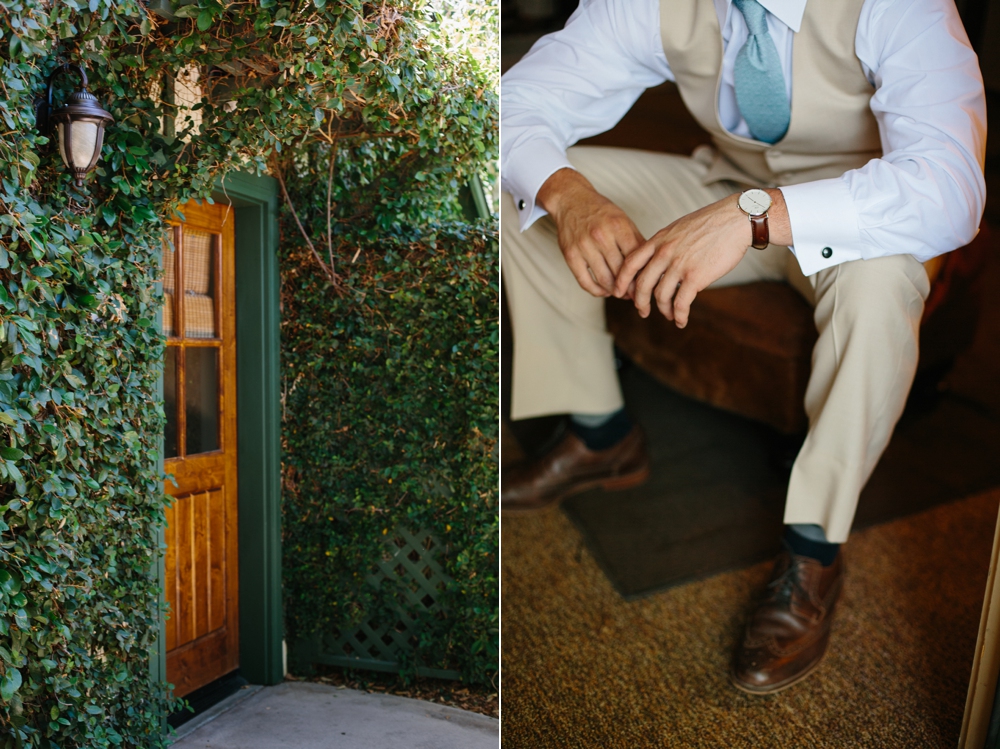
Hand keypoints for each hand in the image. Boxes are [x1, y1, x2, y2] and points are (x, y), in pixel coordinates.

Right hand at [537, 168, 645, 296]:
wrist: (571, 200)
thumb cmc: (600, 211)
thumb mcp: (622, 220)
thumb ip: (636, 241)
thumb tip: (650, 265)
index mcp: (618, 226)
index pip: (635, 259)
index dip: (642, 276)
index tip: (646, 284)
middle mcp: (601, 236)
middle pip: (621, 272)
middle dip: (630, 288)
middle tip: (635, 295)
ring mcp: (584, 246)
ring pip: (604, 280)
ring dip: (614, 291)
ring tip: (620, 293)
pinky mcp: (571, 255)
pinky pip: (585, 282)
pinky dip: (596, 291)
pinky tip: (603, 291)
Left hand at [613, 189, 790, 327]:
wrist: (735, 220)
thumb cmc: (710, 223)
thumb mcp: (678, 228)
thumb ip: (664, 244)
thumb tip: (656, 260)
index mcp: (658, 240)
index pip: (630, 263)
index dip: (622, 281)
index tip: (619, 292)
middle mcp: (664, 253)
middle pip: (642, 285)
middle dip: (640, 302)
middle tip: (642, 311)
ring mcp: (679, 265)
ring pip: (661, 296)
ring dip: (664, 310)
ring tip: (670, 315)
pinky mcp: (695, 277)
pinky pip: (681, 303)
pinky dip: (679, 315)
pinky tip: (681, 321)